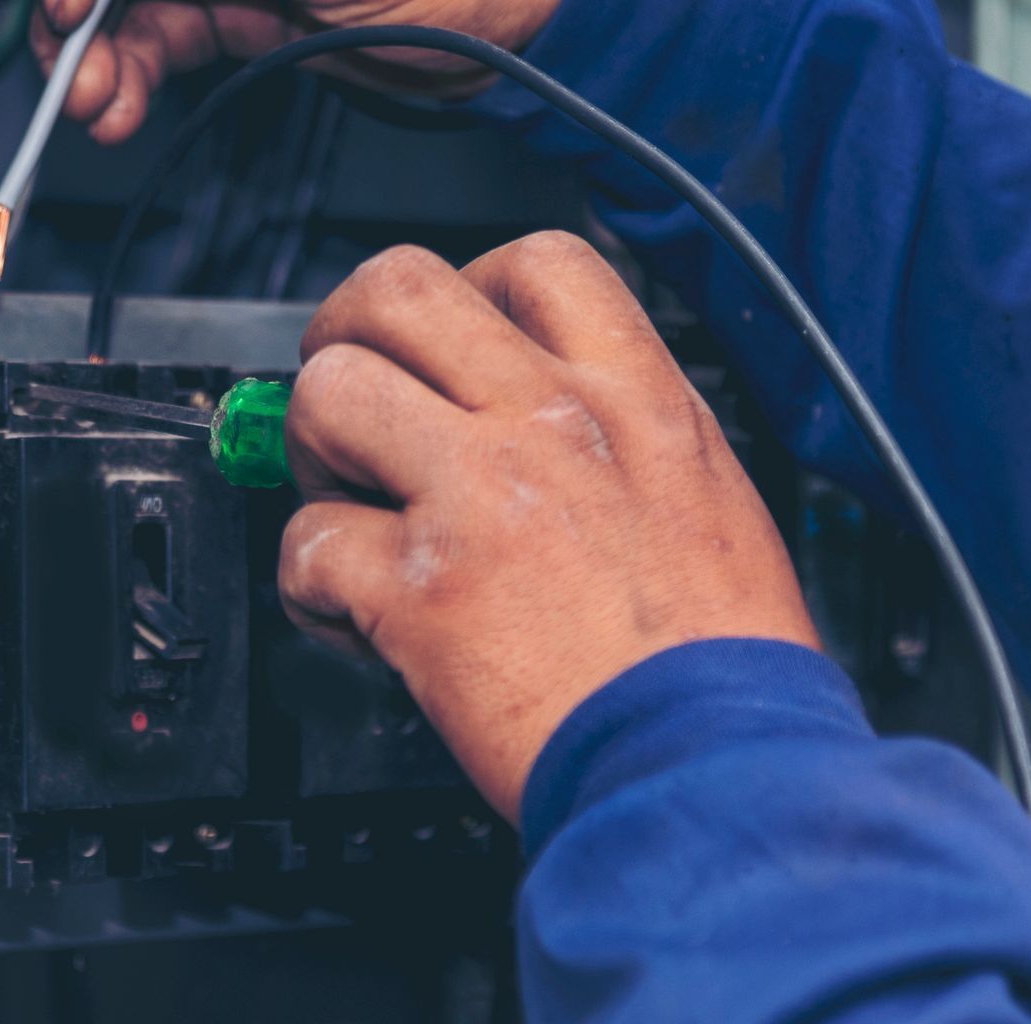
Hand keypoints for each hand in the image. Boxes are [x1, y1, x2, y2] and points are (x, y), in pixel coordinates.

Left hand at [277, 233, 819, 820]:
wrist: (716, 770)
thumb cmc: (726, 665)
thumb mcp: (712, 501)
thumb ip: (623, 440)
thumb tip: (531, 418)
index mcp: (637, 398)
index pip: (536, 260)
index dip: (466, 286)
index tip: (446, 346)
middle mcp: (552, 424)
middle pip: (399, 288)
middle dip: (347, 334)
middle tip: (354, 401)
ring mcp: (479, 496)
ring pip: (328, 393)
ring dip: (315, 453)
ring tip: (348, 509)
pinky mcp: (419, 589)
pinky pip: (305, 544)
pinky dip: (309, 587)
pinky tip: (355, 619)